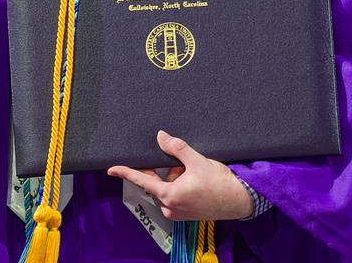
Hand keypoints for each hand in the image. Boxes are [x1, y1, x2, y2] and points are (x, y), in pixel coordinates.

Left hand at [107, 130, 253, 220]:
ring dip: (176, 178)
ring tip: (197, 175)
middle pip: (157, 182)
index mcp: (170, 195)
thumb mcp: (197, 161)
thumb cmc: (220, 183)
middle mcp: (170, 207)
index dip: (125, 173)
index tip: (111, 169)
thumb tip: (161, 136)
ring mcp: (177, 212)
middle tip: (186, 166)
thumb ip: (176, 148)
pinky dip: (181, 185)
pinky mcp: (184, 214)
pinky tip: (197, 182)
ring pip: (167, 187)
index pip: (142, 180)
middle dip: (168, 170)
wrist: (240, 200)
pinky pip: (175, 195)